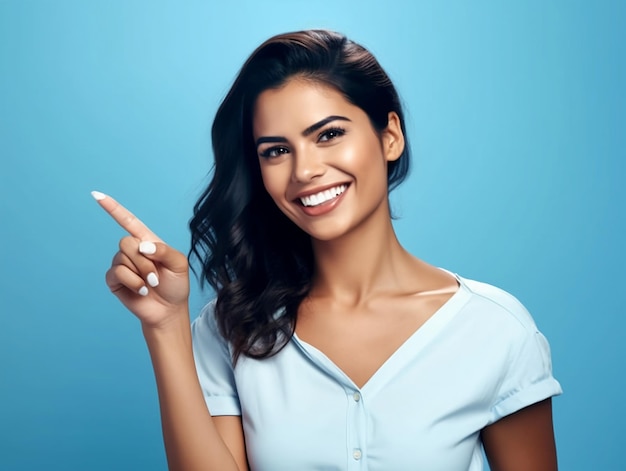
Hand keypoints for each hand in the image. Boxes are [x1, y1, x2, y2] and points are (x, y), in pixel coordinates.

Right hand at [92, 191, 189, 327]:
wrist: (168, 310)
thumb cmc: (175, 285)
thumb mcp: (179, 264)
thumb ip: (164, 250)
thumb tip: (142, 246)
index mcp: (148, 241)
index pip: (128, 221)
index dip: (113, 208)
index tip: (97, 195)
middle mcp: (133, 251)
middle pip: (126, 242)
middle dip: (144, 262)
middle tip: (156, 277)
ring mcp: (121, 265)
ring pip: (122, 259)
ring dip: (140, 274)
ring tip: (150, 285)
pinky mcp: (114, 280)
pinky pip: (117, 273)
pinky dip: (132, 283)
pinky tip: (141, 291)